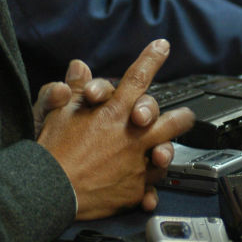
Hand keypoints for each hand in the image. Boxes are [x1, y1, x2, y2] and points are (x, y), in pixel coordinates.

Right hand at [36, 39, 194, 219]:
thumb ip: (75, 88)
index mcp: (114, 111)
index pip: (138, 77)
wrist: (54, 190)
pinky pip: (152, 185)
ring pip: (165, 152)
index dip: (151, 59)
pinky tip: (150, 194)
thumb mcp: (59, 112)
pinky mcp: (135, 188)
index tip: (162, 47)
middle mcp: (132, 135)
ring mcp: (137, 162)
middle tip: (187, 115)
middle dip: (180, 116)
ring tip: (169, 151)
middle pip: (167, 120)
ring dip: (170, 149)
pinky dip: (150, 187)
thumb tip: (79, 66)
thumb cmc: (54, 151)